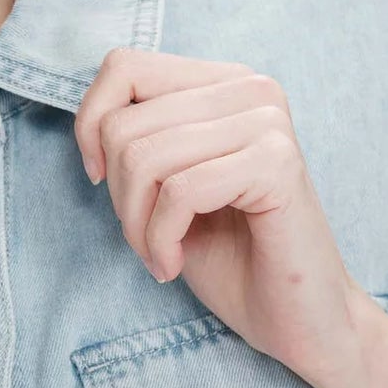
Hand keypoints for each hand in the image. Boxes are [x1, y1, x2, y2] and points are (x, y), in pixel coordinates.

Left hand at [73, 46, 375, 387]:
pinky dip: (161, 240)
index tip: (101, 180)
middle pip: (124, 125)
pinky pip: (180, 191)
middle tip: (145, 239)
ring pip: (144, 158)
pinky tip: (173, 266)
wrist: (297, 321)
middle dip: (118, 196)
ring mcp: (268, 123)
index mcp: (223, 83)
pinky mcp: (278, 164)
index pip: (123, 67)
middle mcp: (251, 89)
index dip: (90, 127)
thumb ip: (136, 138)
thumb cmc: (229, 257)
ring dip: (136, 225)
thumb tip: (90, 121)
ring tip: (160, 255)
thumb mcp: (163, 186)